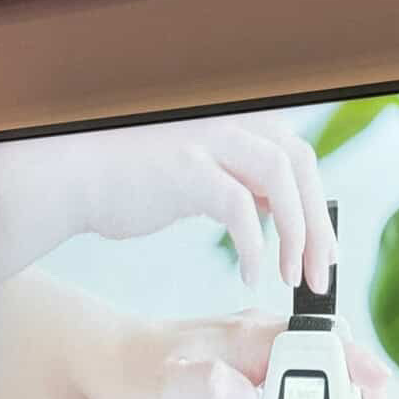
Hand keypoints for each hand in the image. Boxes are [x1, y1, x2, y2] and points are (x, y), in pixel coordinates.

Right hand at [0, 115, 336, 291]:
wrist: (76, 178)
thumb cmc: (133, 182)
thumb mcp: (200, 175)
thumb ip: (239, 181)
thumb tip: (273, 207)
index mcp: (236, 124)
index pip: (298, 156)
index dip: (317, 206)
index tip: (323, 252)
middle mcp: (228, 121)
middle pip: (300, 161)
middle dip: (318, 224)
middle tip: (320, 274)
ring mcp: (206, 139)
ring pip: (279, 175)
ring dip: (295, 233)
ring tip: (291, 276)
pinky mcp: (186, 169)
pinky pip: (239, 206)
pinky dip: (253, 245)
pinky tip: (251, 274)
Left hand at [102, 311, 398, 398]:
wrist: (108, 363)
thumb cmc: (134, 379)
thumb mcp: (164, 393)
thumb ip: (203, 388)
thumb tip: (242, 392)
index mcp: (249, 338)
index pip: (317, 344)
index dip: (351, 365)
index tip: (377, 389)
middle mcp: (261, 336)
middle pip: (332, 355)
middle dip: (363, 392)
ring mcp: (261, 349)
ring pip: (325, 364)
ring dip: (353, 398)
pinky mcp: (257, 365)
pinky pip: (310, 374)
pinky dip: (334, 397)